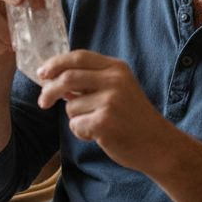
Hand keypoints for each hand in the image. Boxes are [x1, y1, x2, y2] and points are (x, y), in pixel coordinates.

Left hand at [35, 50, 172, 173]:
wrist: (159, 145)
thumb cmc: (134, 119)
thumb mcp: (118, 90)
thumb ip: (91, 82)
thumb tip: (55, 80)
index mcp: (117, 68)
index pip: (78, 57)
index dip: (56, 63)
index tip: (42, 74)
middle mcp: (114, 80)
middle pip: (67, 78)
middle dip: (49, 91)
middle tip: (43, 103)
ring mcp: (110, 100)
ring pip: (70, 106)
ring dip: (76, 118)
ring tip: (97, 125)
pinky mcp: (104, 122)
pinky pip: (76, 125)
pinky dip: (81, 133)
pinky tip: (99, 135)